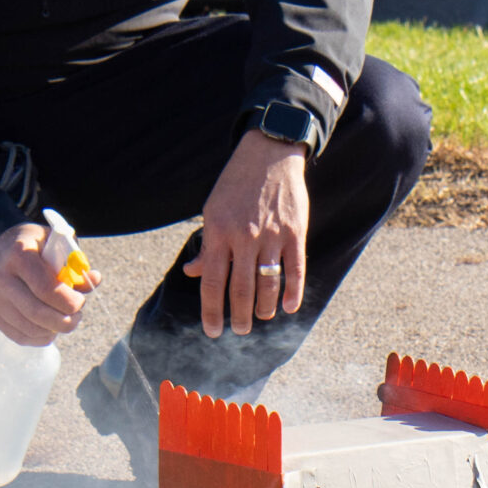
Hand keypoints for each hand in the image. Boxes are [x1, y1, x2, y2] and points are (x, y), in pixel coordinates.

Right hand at [0, 221, 99, 346]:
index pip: (46, 289)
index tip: (80, 302)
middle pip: (37, 313)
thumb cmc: (36, 246)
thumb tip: (94, 281)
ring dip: (54, 330)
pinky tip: (49, 326)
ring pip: (30, 329)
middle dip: (65, 321)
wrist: (1, 249)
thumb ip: (75, 263)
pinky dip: (41, 337)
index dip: (69, 302)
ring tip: (64, 319)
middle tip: (77, 317)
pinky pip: (21, 336)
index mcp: (18, 254)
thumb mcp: (56, 243)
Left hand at [183, 130, 308, 337]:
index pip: (212, 282)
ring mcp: (271, 235)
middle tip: (241, 330)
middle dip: (239, 315)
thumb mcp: (212, 210)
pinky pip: (294, 268)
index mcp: (218, 232)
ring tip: (261, 318)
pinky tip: (288, 307)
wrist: (268, 154)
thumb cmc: (235, 185)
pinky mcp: (294, 231)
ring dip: (265, 307)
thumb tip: (193, 272)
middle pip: (240, 288)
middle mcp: (244, 237)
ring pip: (268, 282)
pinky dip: (293, 291)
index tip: (213, 332)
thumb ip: (207, 245)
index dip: (212, 311)